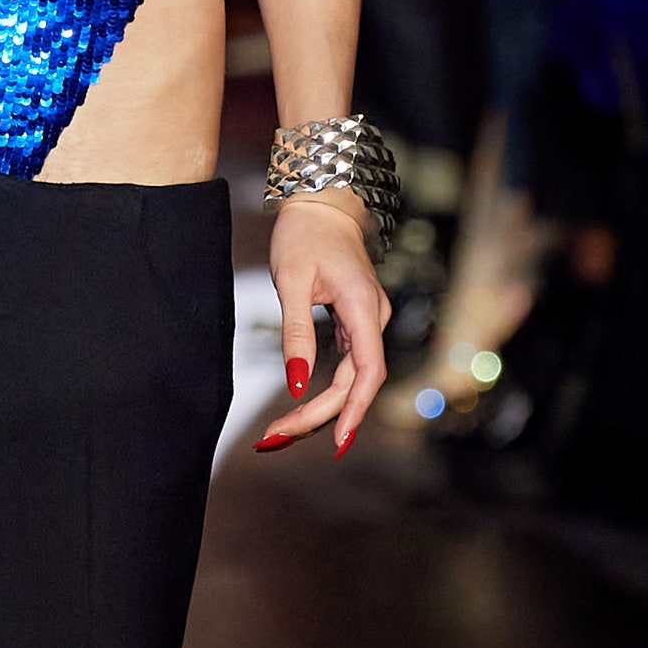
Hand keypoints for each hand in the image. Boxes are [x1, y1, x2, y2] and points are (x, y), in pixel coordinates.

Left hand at [255, 191, 390, 456]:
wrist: (322, 204)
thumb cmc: (303, 235)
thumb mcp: (291, 282)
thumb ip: (296, 334)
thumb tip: (295, 383)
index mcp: (363, 307)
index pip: (368, 372)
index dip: (355, 410)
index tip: (339, 443)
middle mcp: (372, 318)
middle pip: (355, 383)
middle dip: (320, 415)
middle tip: (275, 436)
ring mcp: (366, 322)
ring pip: (350, 378)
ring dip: (321, 409)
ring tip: (281, 432)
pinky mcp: (355, 323)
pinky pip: (346, 367)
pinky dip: (325, 392)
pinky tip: (300, 411)